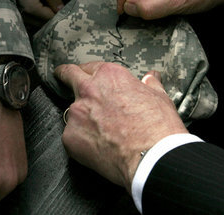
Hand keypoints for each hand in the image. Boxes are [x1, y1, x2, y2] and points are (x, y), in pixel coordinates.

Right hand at [16, 0, 63, 24]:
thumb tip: (61, 10)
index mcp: (31, 9)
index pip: (51, 19)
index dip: (60, 14)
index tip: (68, 7)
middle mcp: (23, 16)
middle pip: (43, 22)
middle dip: (52, 14)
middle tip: (58, 3)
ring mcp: (18, 14)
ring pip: (36, 20)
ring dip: (44, 13)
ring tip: (49, 1)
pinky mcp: (14, 10)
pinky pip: (29, 16)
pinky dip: (36, 11)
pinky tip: (38, 0)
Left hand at [55, 62, 186, 192]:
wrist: (152, 157)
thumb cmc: (157, 128)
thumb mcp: (159, 97)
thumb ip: (150, 84)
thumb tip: (151, 78)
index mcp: (109, 76)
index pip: (88, 66)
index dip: (86, 72)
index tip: (83, 74)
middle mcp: (88, 91)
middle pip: (68, 77)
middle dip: (65, 77)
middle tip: (64, 81)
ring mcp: (76, 114)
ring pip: (71, 112)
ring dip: (81, 118)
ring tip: (100, 132)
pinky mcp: (70, 138)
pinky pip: (71, 136)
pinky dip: (81, 141)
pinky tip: (98, 148)